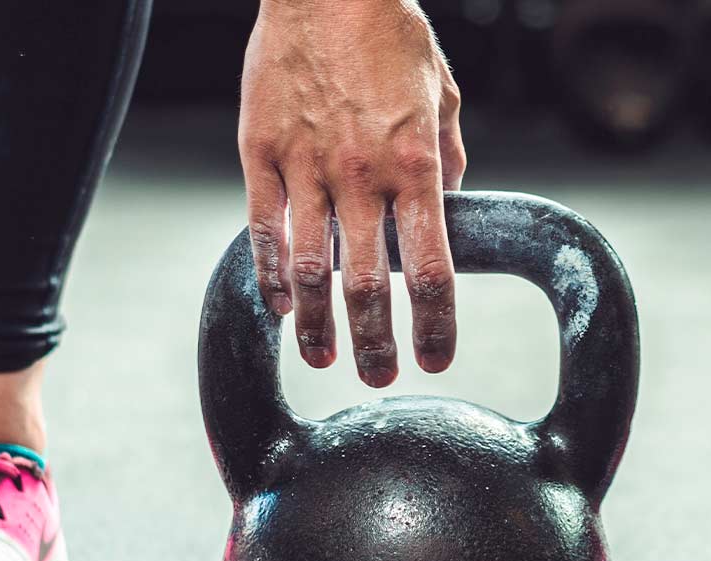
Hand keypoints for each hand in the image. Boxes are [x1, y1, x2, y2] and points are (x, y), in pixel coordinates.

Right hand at [239, 0, 466, 386]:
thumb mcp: (443, 93)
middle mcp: (362, 173)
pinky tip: (279, 307)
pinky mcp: (260, 152)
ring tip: (322, 358)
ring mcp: (305, 165)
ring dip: (316, 325)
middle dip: (376, 343)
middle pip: (367, 285)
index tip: (436, 360)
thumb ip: (449, 158)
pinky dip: (271, 275)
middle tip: (378, 377)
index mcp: (417, 163)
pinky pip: (264, 229)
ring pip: (309, 268)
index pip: (431, 268)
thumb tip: (450, 208)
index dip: (434, 325)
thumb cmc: (389, 32)